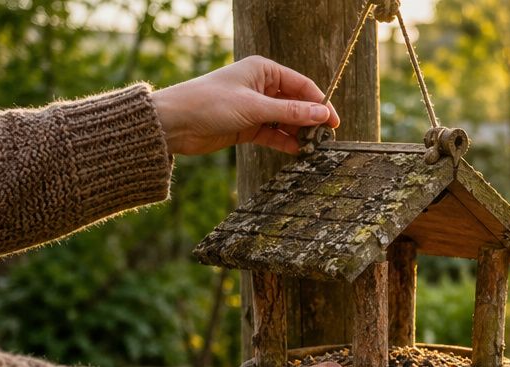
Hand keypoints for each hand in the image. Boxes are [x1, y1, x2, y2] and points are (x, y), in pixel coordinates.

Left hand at [151, 56, 340, 155]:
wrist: (174, 123)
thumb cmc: (209, 103)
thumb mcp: (254, 107)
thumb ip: (290, 112)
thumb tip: (323, 114)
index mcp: (263, 70)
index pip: (302, 85)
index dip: (320, 103)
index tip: (334, 123)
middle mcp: (262, 87)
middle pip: (297, 104)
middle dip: (312, 121)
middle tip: (327, 139)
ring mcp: (256, 108)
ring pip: (287, 121)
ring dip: (300, 134)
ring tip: (314, 149)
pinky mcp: (249, 127)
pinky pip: (275, 135)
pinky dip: (286, 143)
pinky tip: (298, 153)